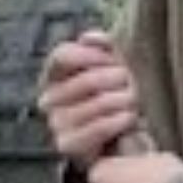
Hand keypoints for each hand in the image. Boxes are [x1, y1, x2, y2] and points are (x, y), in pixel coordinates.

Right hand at [40, 31, 137, 165]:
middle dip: (118, 79)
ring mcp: (56, 123)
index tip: (114, 60)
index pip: (62, 55)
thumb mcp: (112, 70)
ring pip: (98, 103)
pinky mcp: (67, 145)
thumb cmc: (115, 102)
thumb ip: (103, 48)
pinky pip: (99, 127)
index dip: (92, 56)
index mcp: (53, 77)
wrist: (122, 145)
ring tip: (135, 102)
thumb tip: (88, 37)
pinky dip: (121, 120)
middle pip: (87, 80)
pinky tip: (131, 118)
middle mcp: (48, 99)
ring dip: (125, 101)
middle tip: (132, 84)